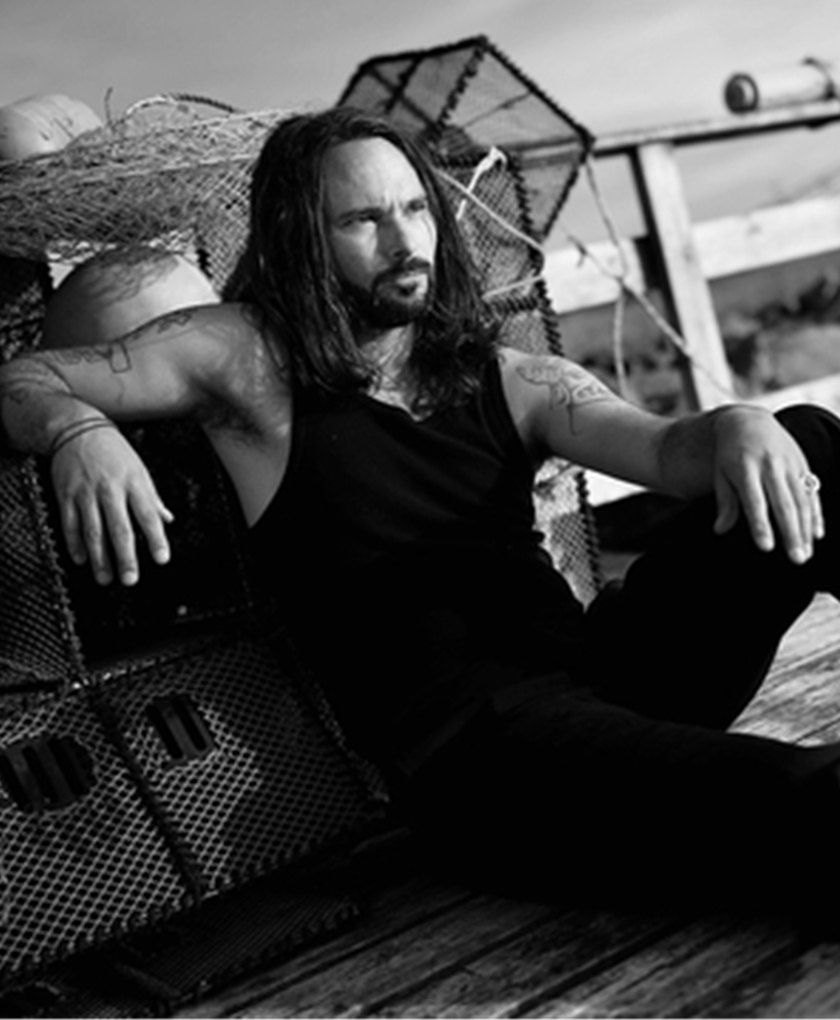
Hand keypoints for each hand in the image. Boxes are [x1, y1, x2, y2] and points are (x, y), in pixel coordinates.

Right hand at [50, 425, 173, 584]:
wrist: (77, 429)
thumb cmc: (113, 450)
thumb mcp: (140, 469)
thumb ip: (152, 498)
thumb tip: (167, 519)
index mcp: (134, 484)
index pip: (148, 516)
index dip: (156, 539)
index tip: (162, 559)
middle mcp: (111, 490)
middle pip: (120, 528)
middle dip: (126, 557)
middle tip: (130, 579)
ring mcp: (86, 493)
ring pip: (93, 531)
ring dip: (99, 558)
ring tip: (105, 578)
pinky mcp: (66, 495)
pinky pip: (70, 524)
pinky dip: (75, 543)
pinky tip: (81, 559)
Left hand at [712, 406, 823, 563]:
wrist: (749, 421)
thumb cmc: (730, 454)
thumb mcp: (720, 474)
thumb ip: (725, 502)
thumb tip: (719, 530)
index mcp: (746, 469)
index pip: (755, 502)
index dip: (761, 525)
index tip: (766, 547)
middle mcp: (771, 466)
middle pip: (784, 505)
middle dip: (791, 533)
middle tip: (797, 559)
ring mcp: (790, 465)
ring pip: (801, 501)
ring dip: (806, 529)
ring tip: (806, 554)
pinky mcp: (802, 465)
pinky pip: (812, 493)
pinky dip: (816, 514)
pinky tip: (816, 534)